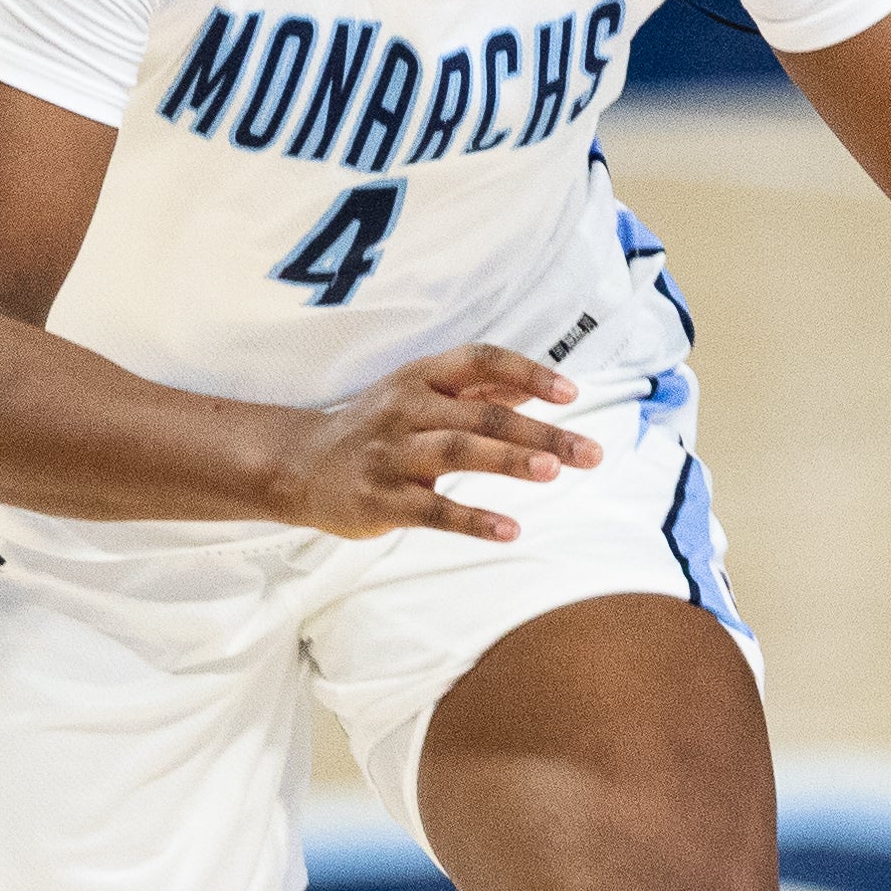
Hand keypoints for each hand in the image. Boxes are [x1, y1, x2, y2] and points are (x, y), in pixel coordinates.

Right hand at [272, 348, 602, 541]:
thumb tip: (541, 388)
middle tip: (588, 453)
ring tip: (552, 471)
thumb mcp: (420, 396)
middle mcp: (406, 409)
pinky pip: (433, 510)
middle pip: (481, 414)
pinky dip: (473, 520)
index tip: (570, 393)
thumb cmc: (376, 428)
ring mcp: (392, 455)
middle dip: (540, 432)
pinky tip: (510, 529)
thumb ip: (479, 392)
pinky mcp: (381, 500)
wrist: (302, 465)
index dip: (527, 373)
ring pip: (458, 452)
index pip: (480, 361)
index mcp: (421, 378)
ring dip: (508, 461)